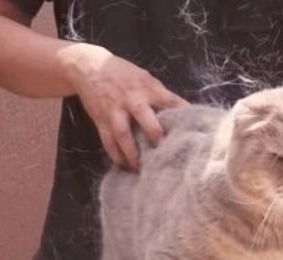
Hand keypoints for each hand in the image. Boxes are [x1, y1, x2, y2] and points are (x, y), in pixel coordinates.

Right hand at [59, 44, 186, 169]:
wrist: (89, 68)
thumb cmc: (123, 73)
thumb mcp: (144, 77)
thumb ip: (160, 95)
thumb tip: (181, 113)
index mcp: (147, 87)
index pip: (169, 100)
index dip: (181, 113)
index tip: (193, 128)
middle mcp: (131, 99)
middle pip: (143, 116)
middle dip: (154, 134)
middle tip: (164, 152)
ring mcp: (115, 111)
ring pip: (123, 134)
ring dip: (132, 153)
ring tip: (141, 168)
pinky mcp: (101, 120)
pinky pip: (108, 141)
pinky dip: (115, 155)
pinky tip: (123, 166)